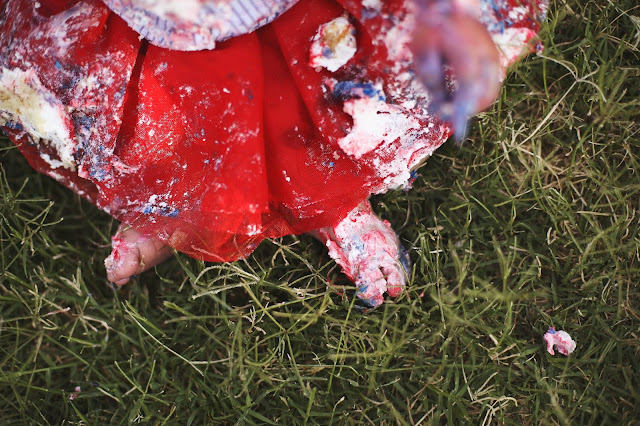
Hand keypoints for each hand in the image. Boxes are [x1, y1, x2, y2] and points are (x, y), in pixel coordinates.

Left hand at [412, 0, 500, 140]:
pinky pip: (491, 85)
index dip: (461, 115)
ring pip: (491, 93)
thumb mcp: (423, 53)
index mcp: (467, 56)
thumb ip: (432, 81)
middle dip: (467, 112)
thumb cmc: (433, 28)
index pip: (469, 94)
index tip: (452, 130)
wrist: (449, 5)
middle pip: (485, 98)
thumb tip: (440, 106)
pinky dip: (478, 95)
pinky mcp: (493, 58)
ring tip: (452, 106)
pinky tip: (460, 96)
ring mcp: (493, 57)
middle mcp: (485, 58)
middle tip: (447, 115)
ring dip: (474, 105)